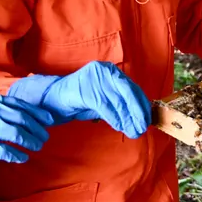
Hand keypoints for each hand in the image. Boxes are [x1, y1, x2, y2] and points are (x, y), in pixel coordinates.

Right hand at [0, 95, 53, 168]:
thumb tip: (9, 114)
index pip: (19, 105)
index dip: (36, 112)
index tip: (48, 118)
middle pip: (22, 119)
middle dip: (37, 127)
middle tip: (46, 135)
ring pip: (17, 134)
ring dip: (31, 141)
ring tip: (37, 146)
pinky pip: (6, 150)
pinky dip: (16, 154)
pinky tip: (23, 158)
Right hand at [8, 62, 149, 138]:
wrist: (53, 99)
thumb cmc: (80, 99)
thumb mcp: (104, 98)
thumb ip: (120, 101)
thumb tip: (140, 114)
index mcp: (110, 71)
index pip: (132, 87)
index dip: (141, 103)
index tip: (148, 117)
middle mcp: (104, 71)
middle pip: (127, 92)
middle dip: (137, 112)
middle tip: (142, 127)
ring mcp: (94, 79)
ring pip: (117, 101)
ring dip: (127, 119)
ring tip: (133, 131)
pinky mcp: (86, 90)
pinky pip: (105, 107)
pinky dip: (114, 119)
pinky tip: (120, 127)